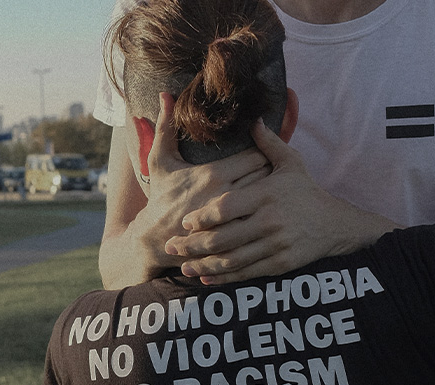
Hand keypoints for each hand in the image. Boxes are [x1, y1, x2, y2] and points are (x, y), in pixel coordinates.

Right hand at [131, 92, 270, 272]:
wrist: (155, 240)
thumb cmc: (161, 196)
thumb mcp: (159, 160)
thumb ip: (165, 127)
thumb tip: (165, 94)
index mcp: (213, 174)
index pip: (258, 155)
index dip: (266, 151)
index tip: (266, 150)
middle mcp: (227, 196)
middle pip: (268, 176)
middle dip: (275, 170)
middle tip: (279, 167)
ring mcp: (234, 219)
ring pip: (269, 199)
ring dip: (276, 191)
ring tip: (279, 187)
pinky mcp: (237, 236)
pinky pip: (264, 220)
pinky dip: (270, 212)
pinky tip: (270, 208)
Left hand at [166, 121, 398, 284]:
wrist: (336, 224)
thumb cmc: (308, 192)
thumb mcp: (292, 164)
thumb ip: (269, 144)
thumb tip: (253, 119)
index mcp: (267, 195)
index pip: (226, 207)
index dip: (203, 217)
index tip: (185, 222)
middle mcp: (270, 221)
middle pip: (223, 237)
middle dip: (194, 245)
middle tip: (172, 247)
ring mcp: (276, 245)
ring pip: (232, 259)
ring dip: (204, 265)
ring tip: (183, 267)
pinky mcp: (281, 264)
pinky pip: (246, 272)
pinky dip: (224, 278)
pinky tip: (207, 278)